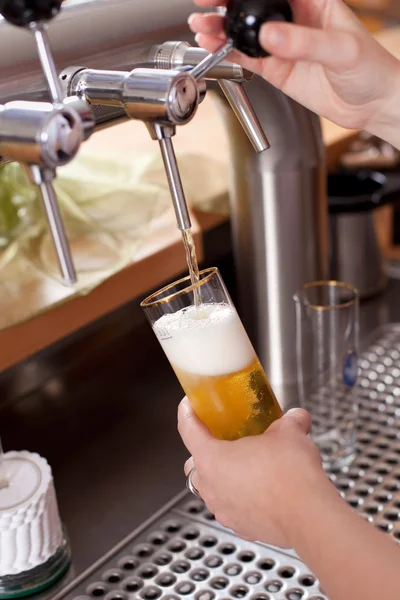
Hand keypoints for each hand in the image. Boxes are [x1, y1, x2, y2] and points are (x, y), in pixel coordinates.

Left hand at [178, 397, 326, 547]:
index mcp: (212, 458)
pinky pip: (232, 507)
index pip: (187, 429)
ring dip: (223, 476)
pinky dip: (240, 498)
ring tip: (245, 466)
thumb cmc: (289, 475)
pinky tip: (260, 490)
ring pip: (212, 489)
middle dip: (205, 451)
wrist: (308, 515)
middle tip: (223, 439)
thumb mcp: (289, 433)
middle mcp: (211, 486)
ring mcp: (223, 509)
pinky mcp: (241, 526)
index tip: (189, 405)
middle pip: (194, 464)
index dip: (187, 413)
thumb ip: (289, 421)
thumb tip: (295, 417)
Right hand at [188, 0, 399, 133]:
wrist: (371, 105)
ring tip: (202, 28)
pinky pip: (248, 59)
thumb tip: (269, 36)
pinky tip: (215, 48)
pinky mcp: (278, 69)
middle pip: (253, 6)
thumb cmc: (370, 68)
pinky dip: (230, 54)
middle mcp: (294, 20)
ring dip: (223, 30)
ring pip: (246, 33)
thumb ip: (304, 42)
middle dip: (226, 4)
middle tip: (204, 6)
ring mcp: (284, 45)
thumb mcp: (340, 50)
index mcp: (311, 2)